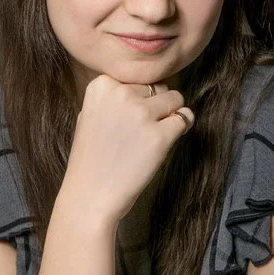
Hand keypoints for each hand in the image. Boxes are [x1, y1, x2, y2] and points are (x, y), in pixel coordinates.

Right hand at [59, 74, 193, 223]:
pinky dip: (183, 127)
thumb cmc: (92, 157)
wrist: (89, 196)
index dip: (139, 98)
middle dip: (156, 105)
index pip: (138, 79)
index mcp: (102, 84)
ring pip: (175, 98)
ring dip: (171, 114)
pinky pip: (184, 119)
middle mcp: (121, 93)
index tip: (127, 117)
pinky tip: (167, 140)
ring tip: (153, 135)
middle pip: (158, 86)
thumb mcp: (91, 113)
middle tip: (140, 131)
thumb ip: (116, 96)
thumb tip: (153, 87)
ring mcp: (141, 114)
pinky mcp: (159, 136)